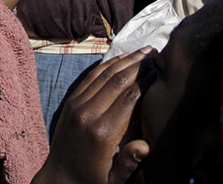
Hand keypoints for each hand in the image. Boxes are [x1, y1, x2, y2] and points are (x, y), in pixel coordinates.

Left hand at [36, 49, 152, 183]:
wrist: (60, 178)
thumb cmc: (93, 180)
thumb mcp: (115, 180)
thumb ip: (130, 163)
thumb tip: (146, 146)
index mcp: (103, 132)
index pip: (130, 96)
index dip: (147, 79)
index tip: (162, 68)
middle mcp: (88, 114)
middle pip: (118, 80)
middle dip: (139, 64)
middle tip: (156, 52)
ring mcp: (76, 105)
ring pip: (104, 74)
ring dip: (125, 60)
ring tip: (144, 51)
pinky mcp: (70, 102)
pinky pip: (90, 78)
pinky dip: (107, 65)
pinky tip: (121, 58)